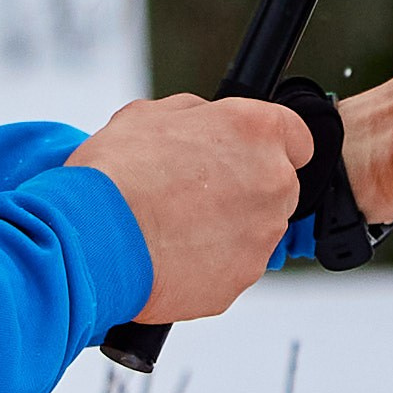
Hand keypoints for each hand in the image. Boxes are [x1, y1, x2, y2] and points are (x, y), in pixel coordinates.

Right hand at [69, 93, 312, 323]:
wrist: (95, 238)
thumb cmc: (116, 173)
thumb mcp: (148, 115)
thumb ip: (194, 115)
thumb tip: (203, 122)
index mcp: (256, 131)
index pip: (297, 137)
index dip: (268, 145)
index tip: (245, 154)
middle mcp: (272, 181)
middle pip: (276, 186)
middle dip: (243, 189)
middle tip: (193, 193)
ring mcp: (262, 234)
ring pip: (255, 229)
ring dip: (226, 228)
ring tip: (174, 227)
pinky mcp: (243, 277)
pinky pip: (233, 266)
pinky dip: (209, 262)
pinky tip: (171, 254)